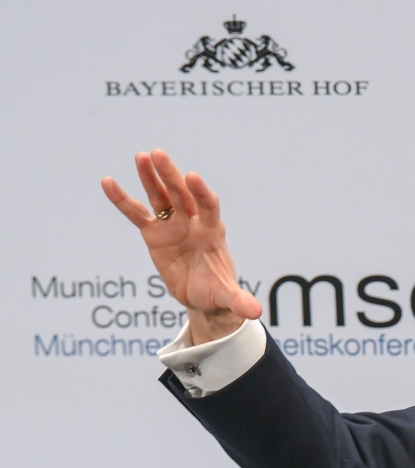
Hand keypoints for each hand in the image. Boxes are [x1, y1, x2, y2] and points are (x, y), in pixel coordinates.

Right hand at [101, 149, 261, 344]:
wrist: (203, 295)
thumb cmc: (217, 292)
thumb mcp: (227, 298)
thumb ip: (238, 300)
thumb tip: (255, 313)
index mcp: (212, 232)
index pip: (208, 206)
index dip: (201, 192)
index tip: (193, 177)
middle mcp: (192, 223)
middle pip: (181, 194)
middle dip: (171, 175)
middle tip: (159, 154)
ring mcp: (172, 226)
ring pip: (160, 197)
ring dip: (151, 177)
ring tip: (141, 156)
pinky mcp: (154, 234)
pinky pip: (136, 214)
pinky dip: (122, 200)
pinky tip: (107, 182)